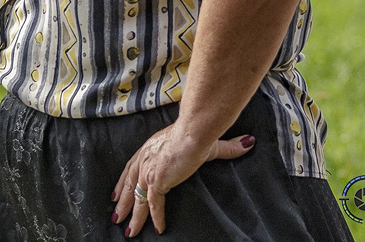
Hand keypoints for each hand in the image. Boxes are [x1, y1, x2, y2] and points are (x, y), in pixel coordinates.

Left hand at [110, 124, 253, 235]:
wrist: (193, 134)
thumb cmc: (197, 134)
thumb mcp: (209, 143)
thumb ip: (227, 147)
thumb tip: (248, 143)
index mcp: (149, 148)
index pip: (131, 167)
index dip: (124, 180)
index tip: (117, 192)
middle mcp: (144, 160)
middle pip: (128, 184)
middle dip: (122, 201)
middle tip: (116, 215)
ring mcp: (149, 171)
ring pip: (136, 198)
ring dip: (132, 215)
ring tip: (128, 230)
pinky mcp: (157, 182)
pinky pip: (154, 205)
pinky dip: (156, 217)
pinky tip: (158, 229)